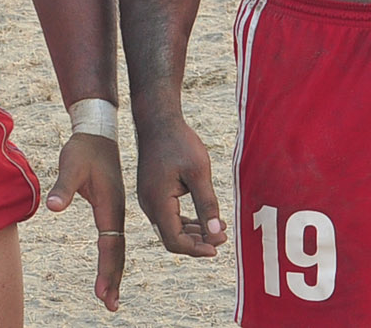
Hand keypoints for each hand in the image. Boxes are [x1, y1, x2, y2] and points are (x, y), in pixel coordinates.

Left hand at [47, 132, 125, 310]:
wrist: (97, 132)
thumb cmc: (83, 148)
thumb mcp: (71, 164)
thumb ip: (63, 186)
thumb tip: (53, 206)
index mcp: (111, 204)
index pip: (109, 243)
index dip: (106, 268)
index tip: (101, 291)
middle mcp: (117, 210)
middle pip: (117, 251)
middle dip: (114, 278)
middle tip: (110, 304)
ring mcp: (116, 210)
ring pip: (117, 247)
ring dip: (114, 272)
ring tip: (111, 297)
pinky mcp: (111, 208)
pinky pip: (113, 239)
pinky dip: (112, 258)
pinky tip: (108, 269)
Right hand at [134, 117, 226, 257]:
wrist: (158, 121)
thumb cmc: (179, 142)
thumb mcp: (199, 172)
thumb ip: (208, 204)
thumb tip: (216, 232)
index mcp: (157, 201)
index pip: (174, 241)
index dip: (197, 249)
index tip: (218, 246)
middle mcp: (148, 204)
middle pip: (171, 238)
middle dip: (197, 243)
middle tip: (223, 238)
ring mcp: (148, 199)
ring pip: (169, 229)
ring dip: (192, 233)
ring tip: (218, 230)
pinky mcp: (152, 193)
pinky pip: (167, 216)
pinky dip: (184, 222)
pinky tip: (203, 219)